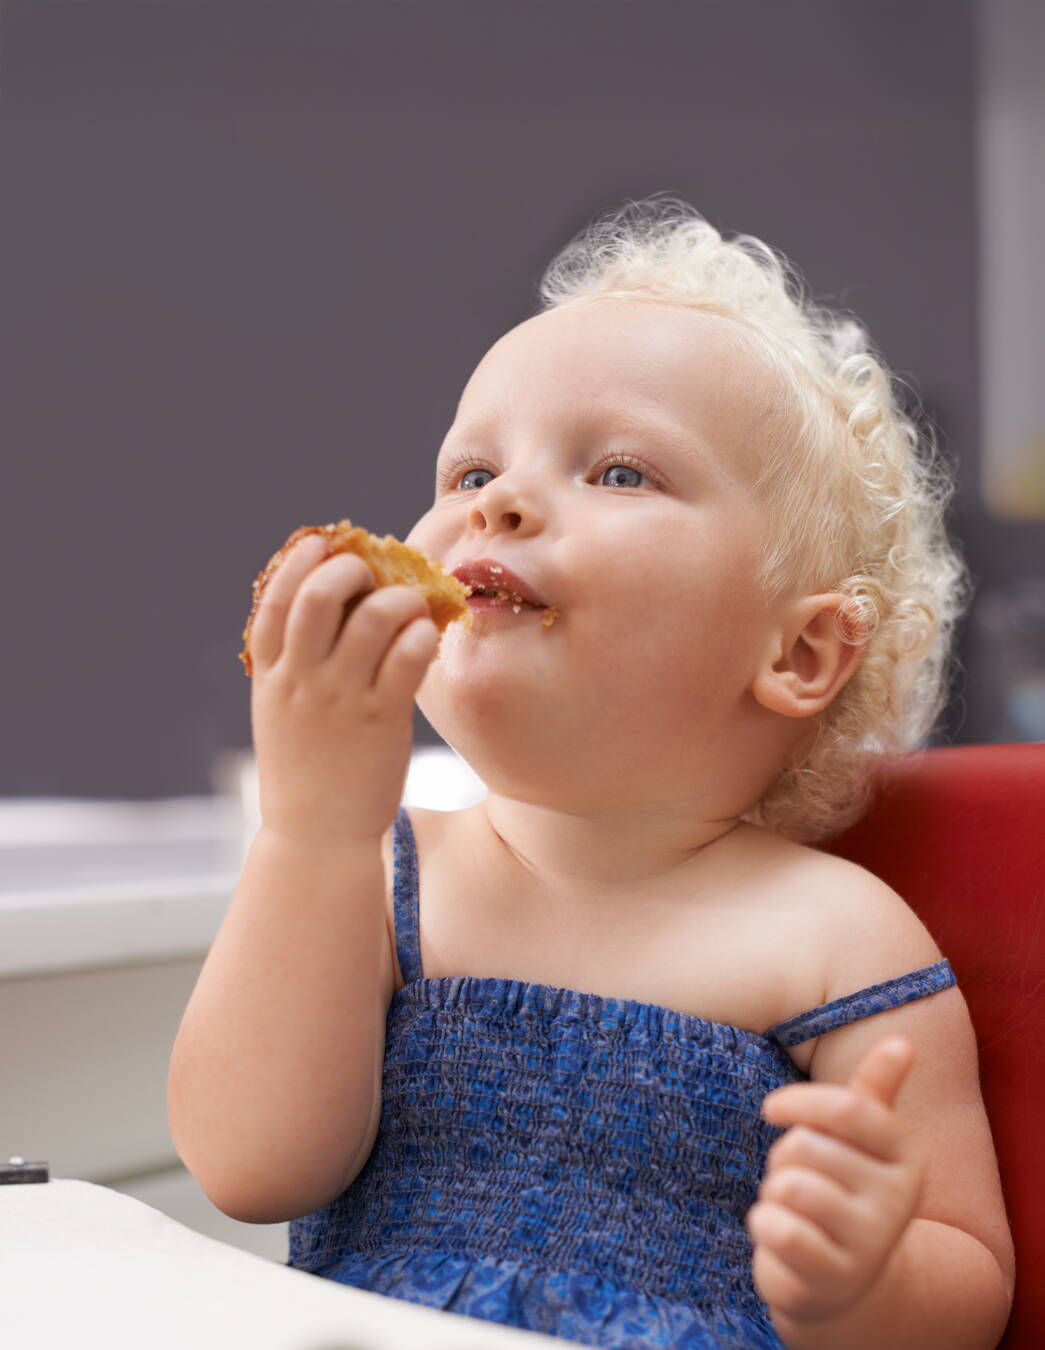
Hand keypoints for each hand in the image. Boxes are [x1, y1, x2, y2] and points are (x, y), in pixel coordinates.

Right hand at [247, 532, 440, 846]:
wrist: (316, 834)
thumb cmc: (307, 765)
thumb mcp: (282, 709)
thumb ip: (297, 662)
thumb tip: (334, 606)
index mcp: (271, 674)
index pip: (275, 600)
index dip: (299, 562)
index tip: (323, 543)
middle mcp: (301, 681)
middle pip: (316, 597)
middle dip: (347, 568)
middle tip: (371, 570)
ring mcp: (339, 700)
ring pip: (370, 620)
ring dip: (397, 598)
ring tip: (412, 603)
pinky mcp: (380, 721)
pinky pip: (405, 661)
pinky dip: (420, 636)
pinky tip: (427, 636)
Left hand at [746, 1036, 924, 1324]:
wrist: (844, 1282)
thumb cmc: (843, 1188)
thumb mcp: (862, 1140)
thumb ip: (876, 1091)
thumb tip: (903, 1042)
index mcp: (904, 1157)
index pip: (850, 1109)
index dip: (800, 1101)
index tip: (771, 1109)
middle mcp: (895, 1201)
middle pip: (806, 1146)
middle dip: (784, 1157)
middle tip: (799, 1179)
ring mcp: (868, 1244)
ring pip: (789, 1186)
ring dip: (773, 1193)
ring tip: (793, 1210)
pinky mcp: (833, 1278)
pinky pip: (779, 1229)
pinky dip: (765, 1225)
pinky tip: (781, 1237)